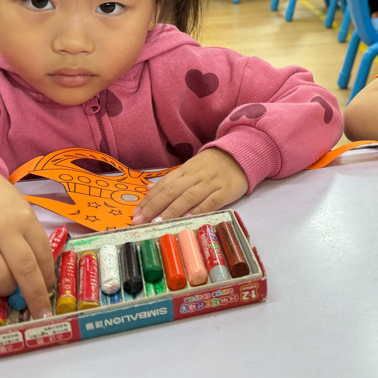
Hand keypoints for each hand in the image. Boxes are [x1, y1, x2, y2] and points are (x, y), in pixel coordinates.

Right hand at [0, 158, 54, 315]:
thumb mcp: (18, 208)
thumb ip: (28, 236)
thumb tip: (40, 272)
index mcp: (22, 218)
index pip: (42, 255)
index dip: (48, 278)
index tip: (50, 291)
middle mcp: (0, 229)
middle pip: (23, 269)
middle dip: (35, 295)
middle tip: (41, 311)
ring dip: (7, 292)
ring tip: (10, 294)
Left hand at [131, 148, 248, 223]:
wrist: (242, 155)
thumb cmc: (213, 165)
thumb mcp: (190, 167)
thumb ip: (171, 179)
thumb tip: (148, 188)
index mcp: (186, 169)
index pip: (164, 184)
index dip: (149, 199)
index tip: (135, 213)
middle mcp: (196, 176)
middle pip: (172, 191)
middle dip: (154, 207)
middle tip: (140, 220)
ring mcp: (211, 183)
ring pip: (188, 197)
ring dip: (171, 211)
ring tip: (157, 222)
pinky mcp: (226, 191)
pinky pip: (210, 202)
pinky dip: (197, 210)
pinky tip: (185, 219)